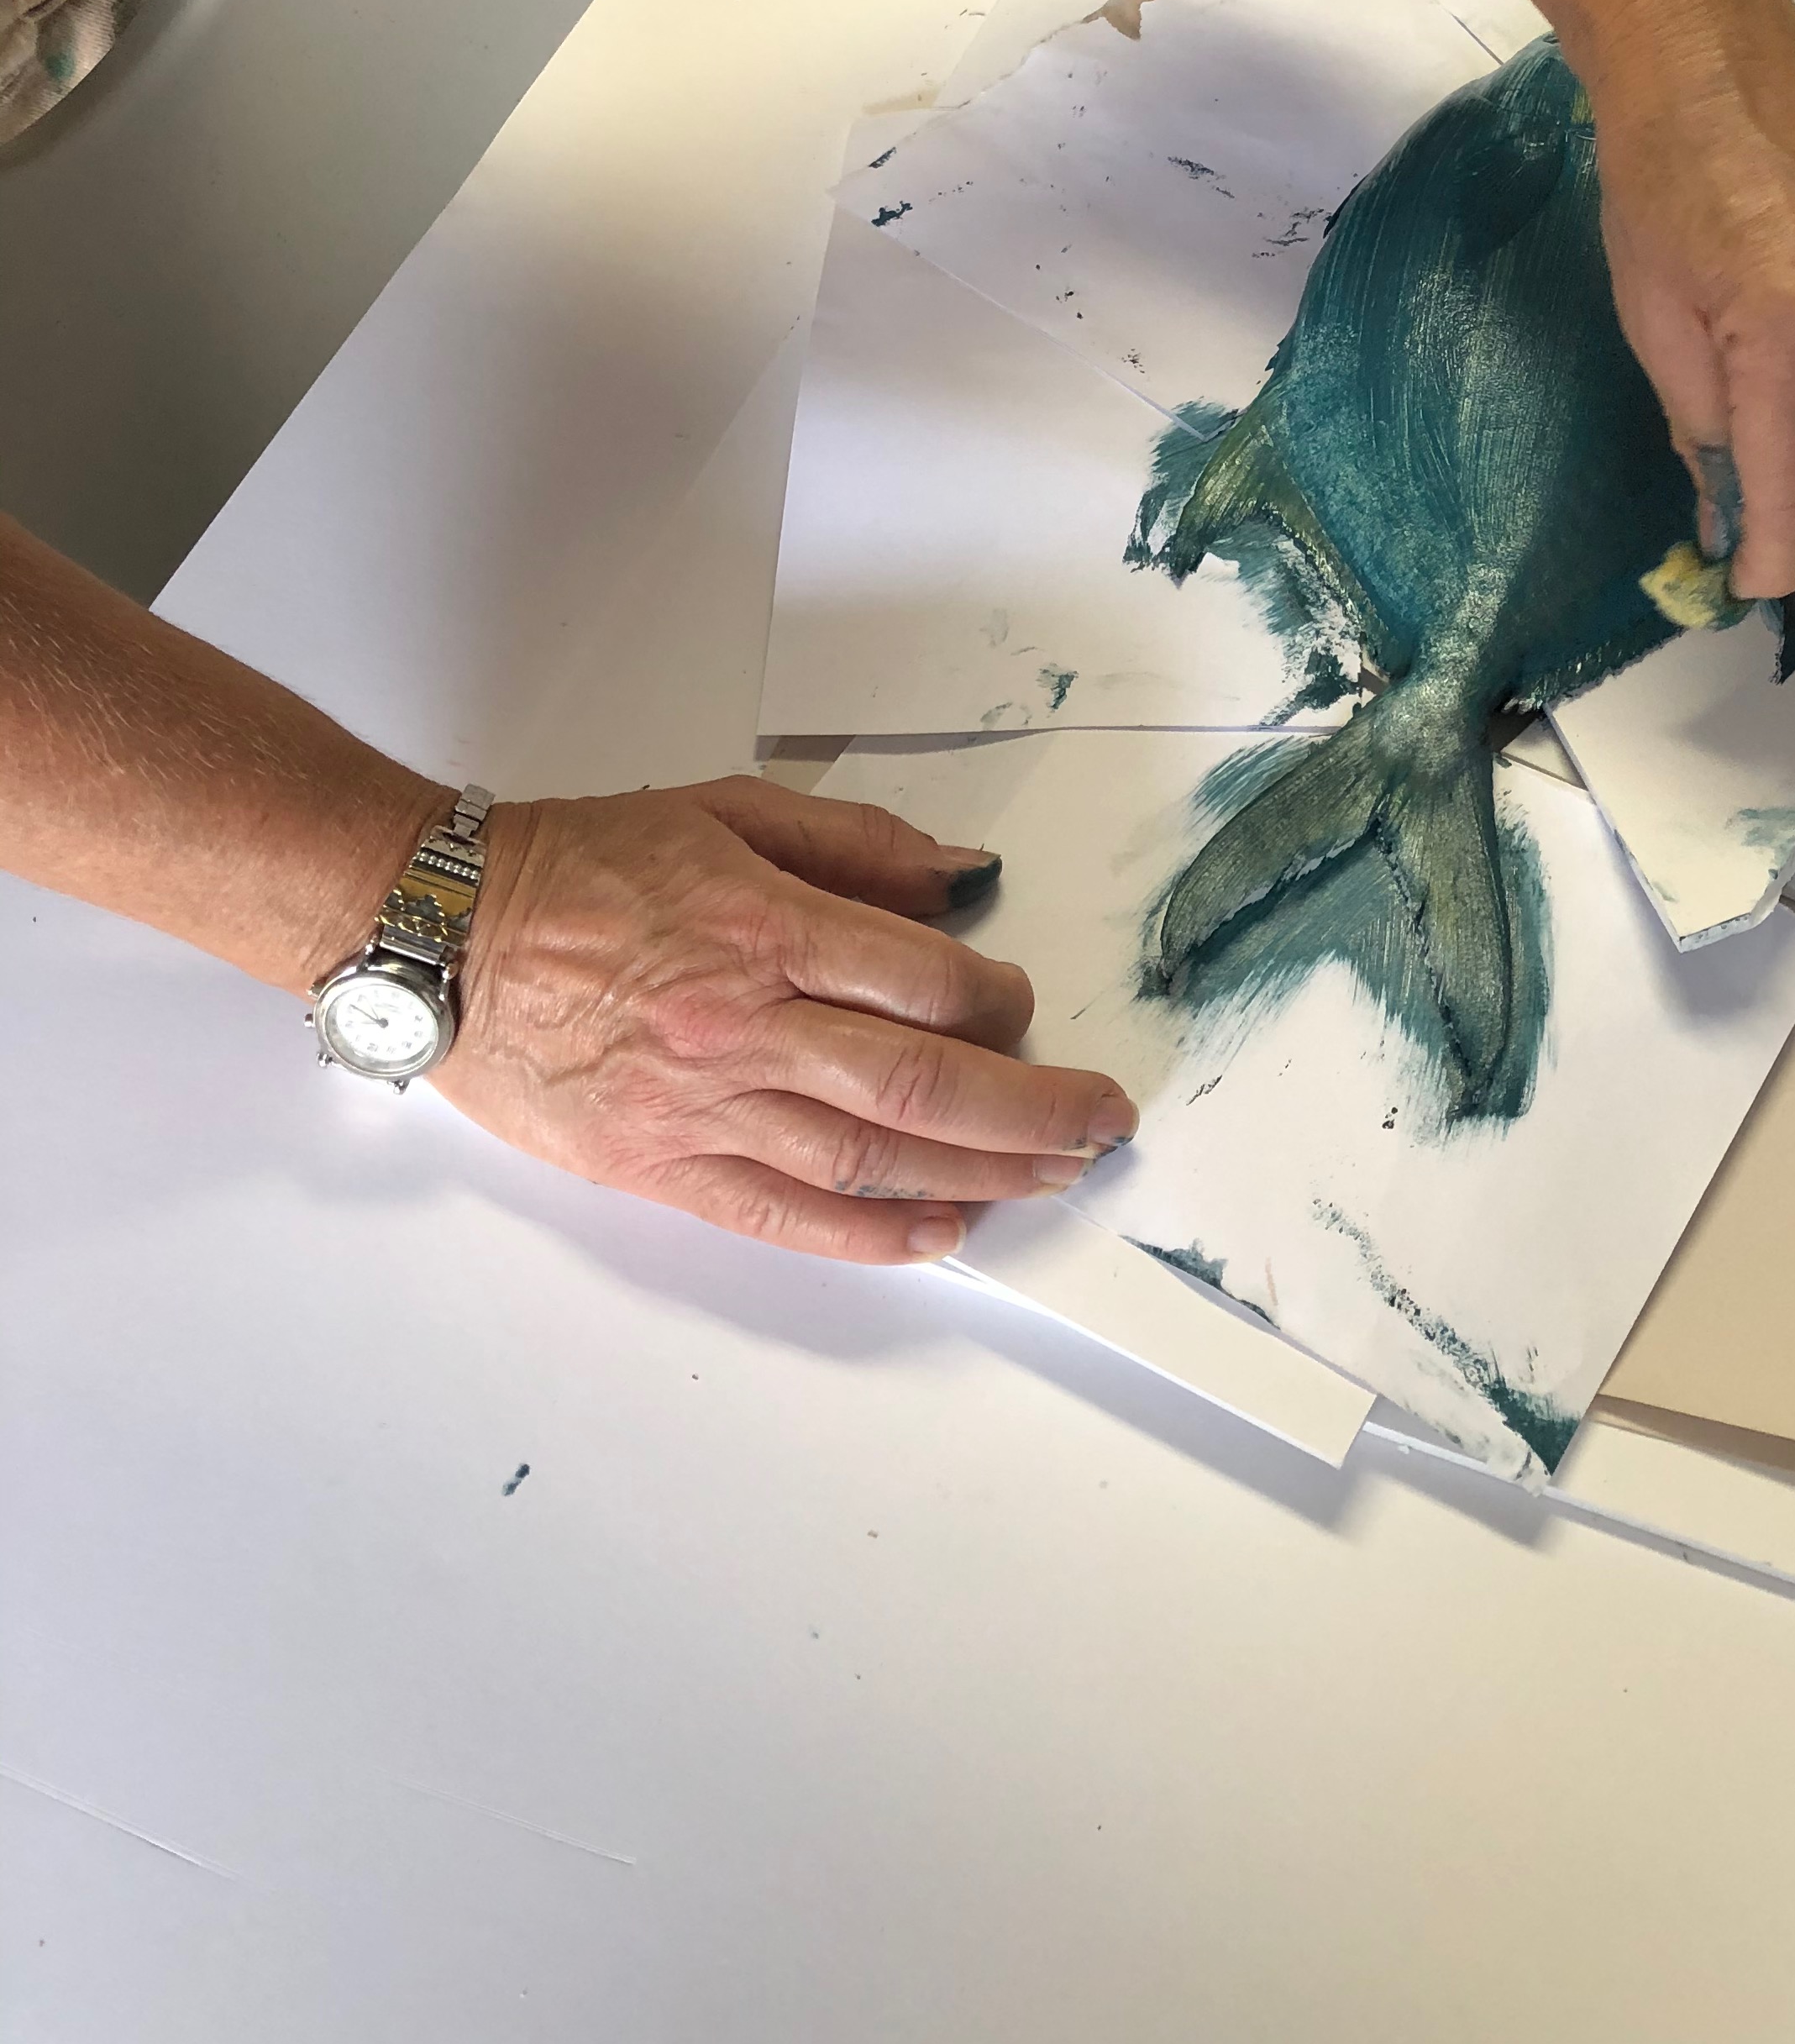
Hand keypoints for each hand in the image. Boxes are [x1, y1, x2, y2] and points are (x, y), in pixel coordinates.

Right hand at [439, 777, 1134, 1262]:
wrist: (442, 934)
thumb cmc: (579, 863)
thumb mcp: (722, 810)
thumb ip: (851, 843)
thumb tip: (961, 877)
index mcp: (761, 926)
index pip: (923, 981)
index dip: (1001, 1004)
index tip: (1026, 1007)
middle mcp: (742, 1025)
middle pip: (922, 1082)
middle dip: (1033, 1109)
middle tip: (1103, 1122)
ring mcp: (702, 1107)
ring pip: (871, 1158)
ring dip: (980, 1175)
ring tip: (1052, 1179)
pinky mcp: (661, 1167)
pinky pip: (787, 1216)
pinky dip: (874, 1233)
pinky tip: (944, 1233)